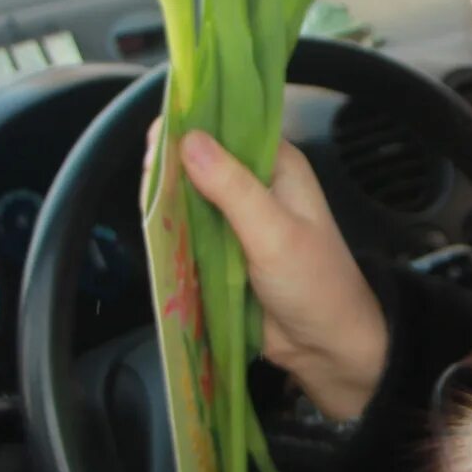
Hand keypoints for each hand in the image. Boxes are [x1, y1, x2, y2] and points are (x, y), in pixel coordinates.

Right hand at [175, 131, 387, 420]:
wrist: (327, 348)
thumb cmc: (314, 284)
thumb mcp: (273, 232)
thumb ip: (232, 188)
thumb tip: (188, 139)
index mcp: (276, 166)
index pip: (227, 126)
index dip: (192, 123)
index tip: (158, 135)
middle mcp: (256, 184)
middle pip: (202, 160)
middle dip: (173, 164)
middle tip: (146, 175)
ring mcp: (237, 219)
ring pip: (191, 196)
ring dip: (169, 198)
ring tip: (144, 200)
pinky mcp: (223, 251)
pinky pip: (189, 231)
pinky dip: (172, 230)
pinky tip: (152, 227)